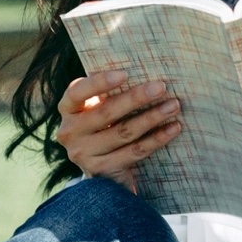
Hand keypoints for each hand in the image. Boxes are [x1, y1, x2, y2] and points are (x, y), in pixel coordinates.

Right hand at [55, 70, 181, 192]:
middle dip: (136, 98)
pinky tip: (173, 128)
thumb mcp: (97, 107)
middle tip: (161, 87)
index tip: (124, 74)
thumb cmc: (103, 125)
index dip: (99, 83)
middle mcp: (70, 132)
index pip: (77, 92)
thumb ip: (108, 93)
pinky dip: (156, 139)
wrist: (100, 168)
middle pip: (106, 113)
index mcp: (68, 109)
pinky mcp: (102, 171)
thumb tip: (142, 70)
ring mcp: (84, 154)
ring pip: (124, 132)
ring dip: (152, 117)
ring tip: (173, 106)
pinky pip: (134, 152)